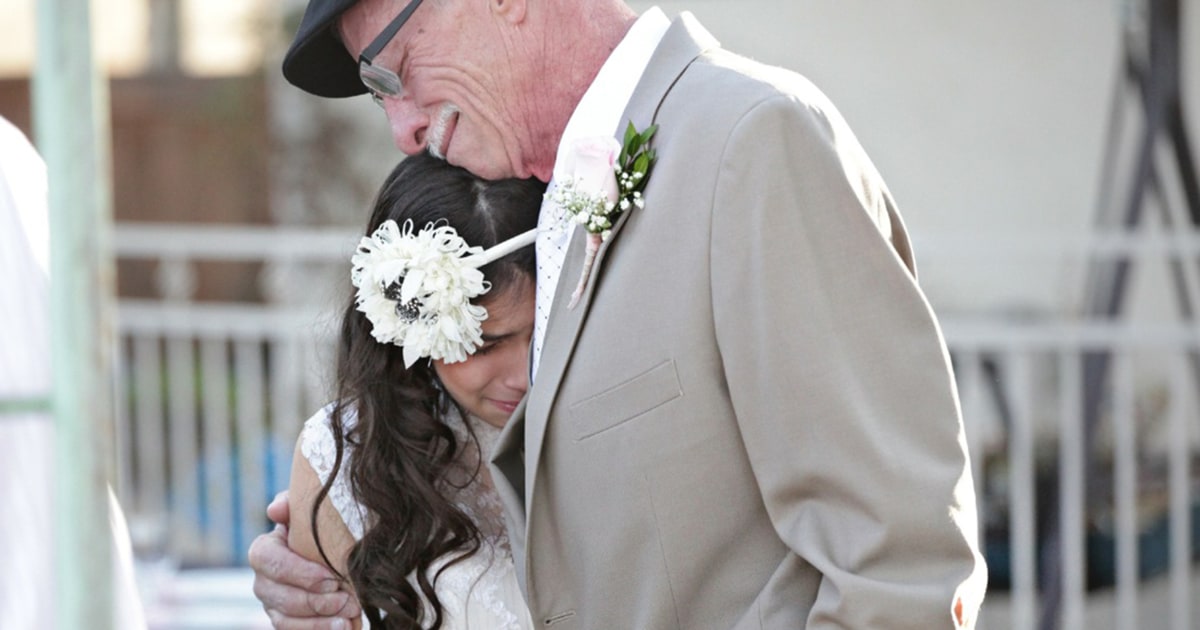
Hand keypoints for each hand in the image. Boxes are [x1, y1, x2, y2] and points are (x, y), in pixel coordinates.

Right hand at [248, 492, 361, 628]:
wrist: (331, 551)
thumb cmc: (320, 529)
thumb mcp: (309, 512)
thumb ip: (294, 504)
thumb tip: (276, 509)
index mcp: (265, 550)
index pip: (268, 560)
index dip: (298, 572)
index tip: (331, 577)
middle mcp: (262, 580)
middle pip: (280, 596)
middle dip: (315, 601)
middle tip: (347, 599)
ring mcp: (272, 604)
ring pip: (286, 619)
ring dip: (319, 620)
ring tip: (348, 615)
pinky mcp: (285, 622)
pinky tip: (344, 626)